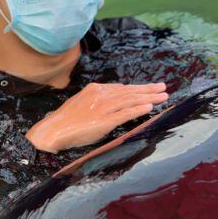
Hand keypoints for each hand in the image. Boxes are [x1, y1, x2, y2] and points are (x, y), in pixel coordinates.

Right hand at [26, 82, 167, 152]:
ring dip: (149, 98)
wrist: (53, 130)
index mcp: (96, 89)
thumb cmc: (67, 120)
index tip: (150, 88)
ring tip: (163, 97)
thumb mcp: (83, 103)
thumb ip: (99, 99)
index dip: (138, 88)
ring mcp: (103, 107)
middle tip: (163, 88)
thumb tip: (115, 98)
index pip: (122, 88)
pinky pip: (125, 113)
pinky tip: (149, 107)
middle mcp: (101, 95)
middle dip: (148, 90)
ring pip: (131, 100)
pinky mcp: (104, 121)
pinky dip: (138, 109)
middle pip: (130, 91)